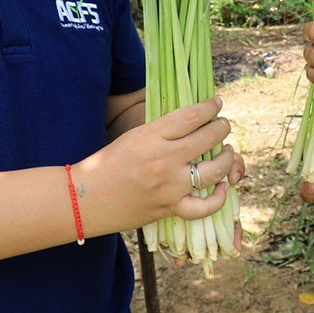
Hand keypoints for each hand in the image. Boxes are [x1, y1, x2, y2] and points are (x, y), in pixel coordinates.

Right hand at [89, 96, 237, 229]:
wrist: (86, 200)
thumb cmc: (108, 164)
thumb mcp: (133, 136)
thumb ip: (163, 129)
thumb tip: (193, 119)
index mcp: (151, 137)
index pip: (191, 116)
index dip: (210, 107)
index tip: (216, 103)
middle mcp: (164, 160)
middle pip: (208, 138)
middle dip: (222, 128)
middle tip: (223, 125)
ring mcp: (169, 187)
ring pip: (214, 170)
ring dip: (227, 158)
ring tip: (227, 152)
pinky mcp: (170, 209)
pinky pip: (205, 206)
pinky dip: (219, 197)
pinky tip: (223, 186)